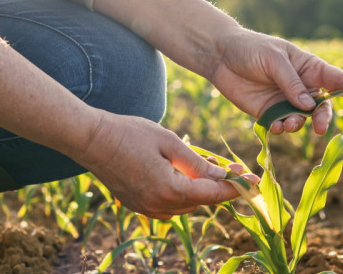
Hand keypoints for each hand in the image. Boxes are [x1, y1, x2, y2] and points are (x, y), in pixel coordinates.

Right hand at [75, 111, 251, 218]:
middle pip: (200, 203)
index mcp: (170, 189)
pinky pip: (167, 205)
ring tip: (205, 167)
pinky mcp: (136, 205)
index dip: (235, 188)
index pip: (212, 195)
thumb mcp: (168, 141)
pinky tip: (180, 173)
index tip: (252, 183)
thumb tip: (221, 176)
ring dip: (197, 190)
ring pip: (184, 206)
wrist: (90, 140)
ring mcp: (145, 208)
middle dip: (216, 187)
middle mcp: (158, 206)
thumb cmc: (129, 134)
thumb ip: (196, 162)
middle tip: (230, 168)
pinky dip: (179, 193)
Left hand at [210, 28, 342, 134]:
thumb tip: (308, 105)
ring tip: (287, 123)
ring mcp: (286, 101)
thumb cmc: (251, 49)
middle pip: (323, 107)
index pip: (339, 80)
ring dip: (299, 125)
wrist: (220, 56)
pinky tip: (274, 126)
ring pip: (303, 120)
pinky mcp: (269, 113)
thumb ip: (290, 82)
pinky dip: (282, 129)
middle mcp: (302, 87)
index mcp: (309, 67)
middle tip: (319, 129)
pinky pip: (282, 126)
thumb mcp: (272, 59)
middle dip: (324, 119)